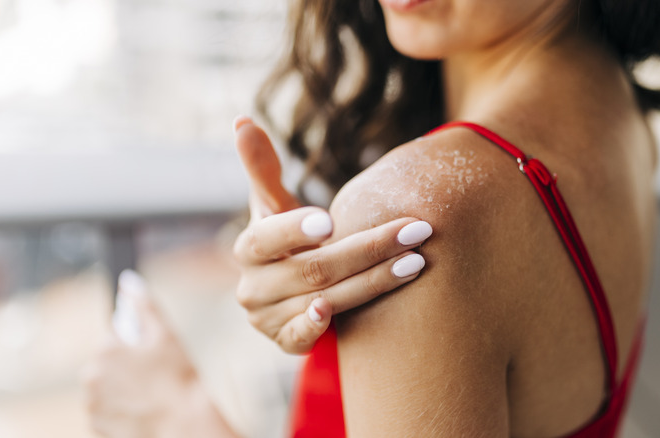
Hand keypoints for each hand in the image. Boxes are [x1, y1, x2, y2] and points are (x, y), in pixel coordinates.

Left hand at [83, 271, 237, 437]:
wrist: (184, 425)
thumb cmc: (178, 378)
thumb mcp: (166, 335)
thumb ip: (144, 305)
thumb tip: (128, 281)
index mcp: (105, 350)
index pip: (115, 338)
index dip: (137, 346)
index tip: (153, 357)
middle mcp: (91, 376)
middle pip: (108, 363)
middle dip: (127, 367)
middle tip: (155, 376)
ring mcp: (92, 403)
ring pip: (108, 387)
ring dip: (124, 388)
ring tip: (151, 394)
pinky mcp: (95, 425)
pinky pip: (107, 409)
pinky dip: (121, 408)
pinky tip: (143, 409)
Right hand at [232, 117, 432, 353]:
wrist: (290, 293)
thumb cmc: (290, 241)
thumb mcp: (276, 206)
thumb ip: (263, 168)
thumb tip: (242, 120)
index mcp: (249, 248)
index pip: (267, 237)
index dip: (295, 228)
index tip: (330, 220)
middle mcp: (252, 286)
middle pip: (314, 268)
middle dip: (370, 248)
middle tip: (416, 229)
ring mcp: (267, 318)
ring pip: (326, 299)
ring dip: (375, 281)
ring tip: (417, 260)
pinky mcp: (284, 342)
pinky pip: (303, 338)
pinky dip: (320, 326)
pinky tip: (345, 314)